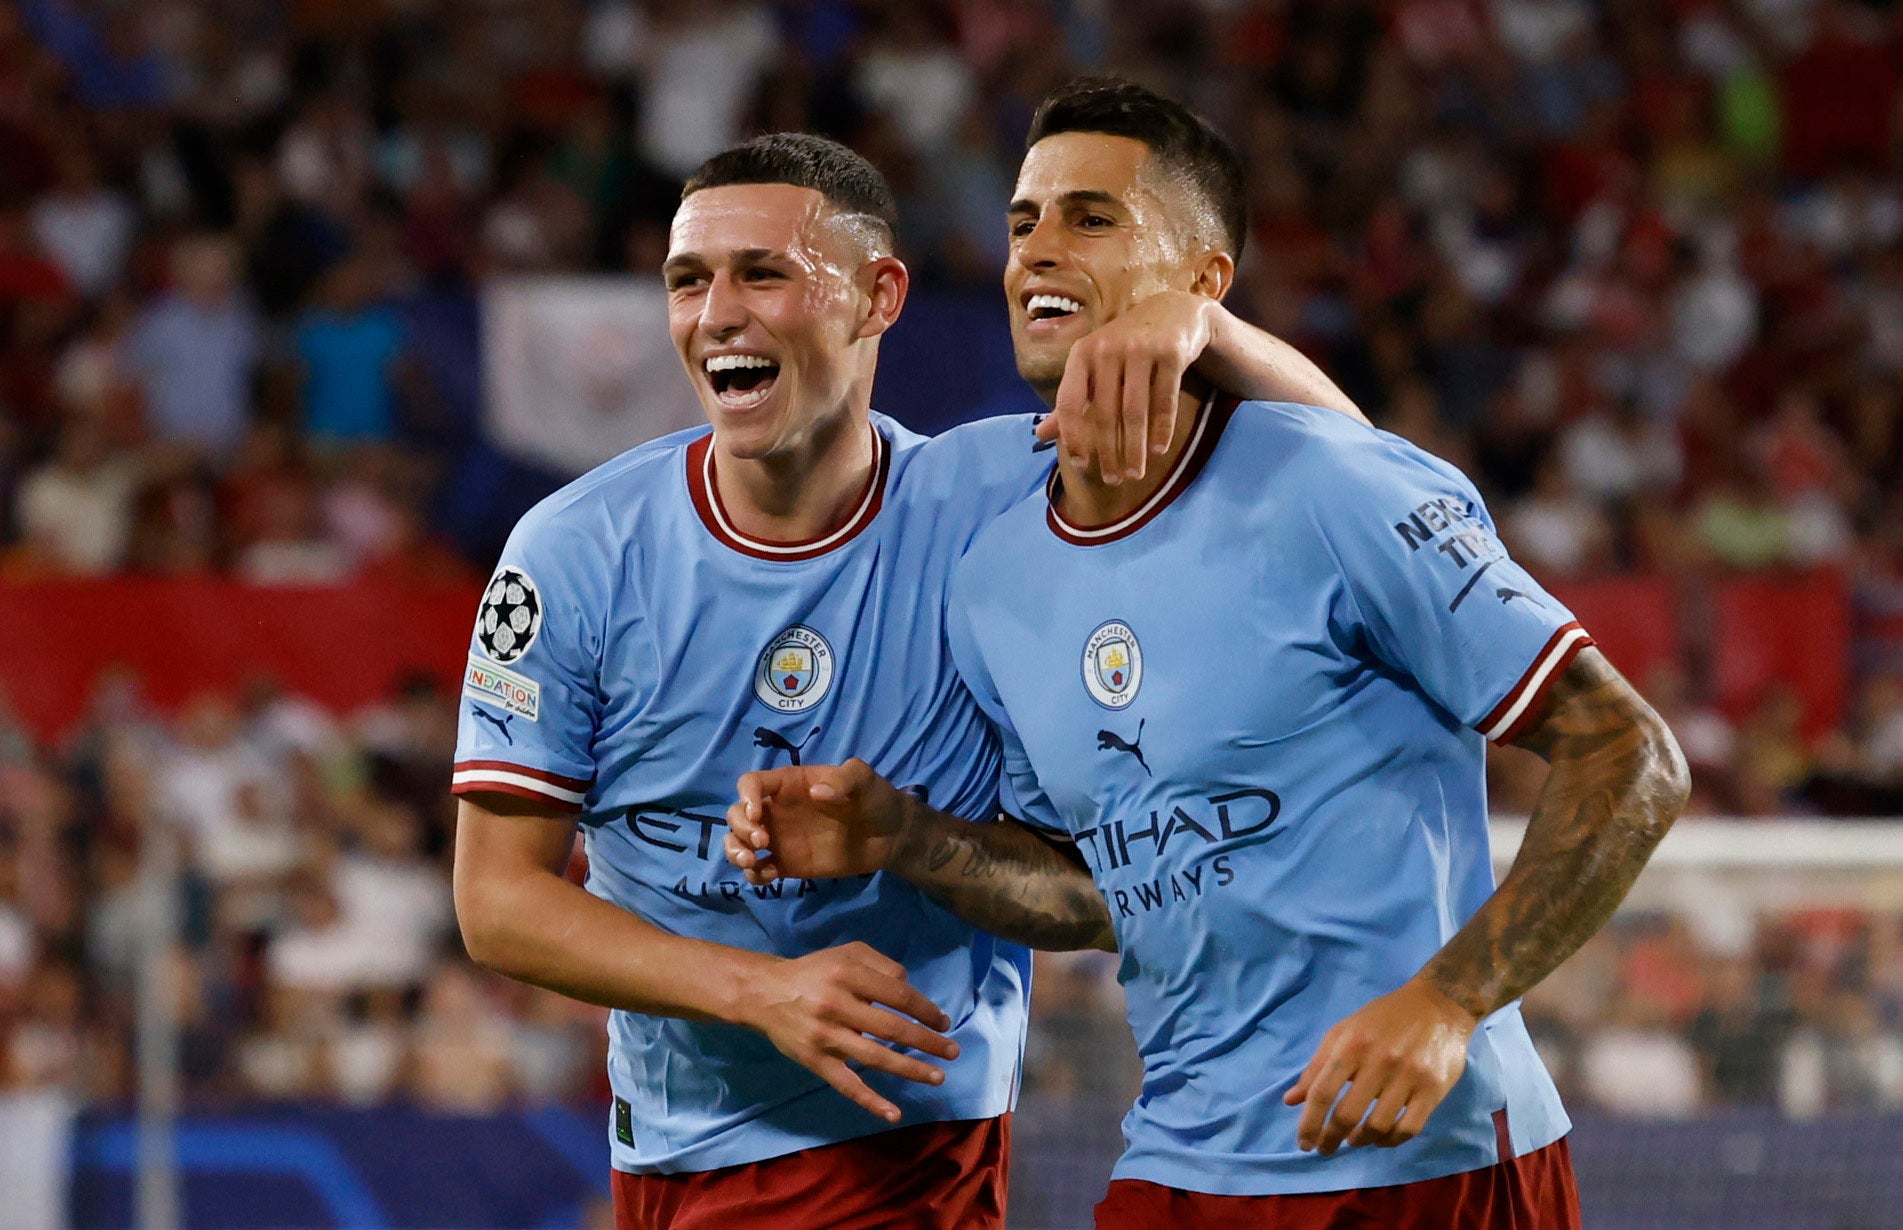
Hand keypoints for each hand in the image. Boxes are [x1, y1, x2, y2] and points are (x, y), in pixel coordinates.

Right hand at [726, 759, 910, 883]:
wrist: (891, 834)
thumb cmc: (875, 797)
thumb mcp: (864, 778)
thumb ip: (844, 779)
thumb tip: (816, 793)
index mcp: (789, 784)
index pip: (751, 783)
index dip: (746, 796)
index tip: (757, 813)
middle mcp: (777, 810)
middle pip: (736, 814)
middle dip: (740, 828)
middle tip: (763, 841)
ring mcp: (780, 839)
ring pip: (739, 843)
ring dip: (735, 851)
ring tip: (752, 862)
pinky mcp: (787, 865)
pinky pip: (758, 870)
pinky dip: (754, 875)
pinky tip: (771, 876)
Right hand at [736, 941, 959, 1122]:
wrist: (765, 993)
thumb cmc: (815, 972)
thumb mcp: (847, 953)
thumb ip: (882, 964)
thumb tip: (909, 988)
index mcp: (848, 975)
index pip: (897, 995)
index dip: (925, 1009)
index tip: (943, 1021)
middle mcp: (838, 1005)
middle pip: (891, 1027)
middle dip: (927, 1041)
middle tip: (953, 1051)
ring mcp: (826, 1037)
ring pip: (875, 1057)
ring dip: (910, 1069)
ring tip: (938, 1076)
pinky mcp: (816, 1061)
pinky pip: (847, 1085)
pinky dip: (871, 1101)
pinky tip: (894, 1113)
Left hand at [1032, 291, 1216, 484]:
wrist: (1171, 313)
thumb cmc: (1125, 348)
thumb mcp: (1094, 367)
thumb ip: (1072, 401)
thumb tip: (1039, 436)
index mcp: (1082, 353)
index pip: (1069, 401)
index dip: (1072, 436)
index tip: (1081, 465)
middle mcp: (1107, 348)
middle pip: (1104, 412)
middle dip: (1108, 452)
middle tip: (1113, 480)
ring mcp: (1140, 348)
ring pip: (1134, 411)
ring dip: (1134, 448)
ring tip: (1136, 474)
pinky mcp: (1170, 353)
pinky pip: (1164, 400)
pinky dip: (1161, 429)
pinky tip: (1159, 451)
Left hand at [1283, 979, 1478, 1154]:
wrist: (1439, 1005)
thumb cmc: (1384, 1018)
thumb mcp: (1344, 1031)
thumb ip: (1317, 1066)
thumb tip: (1291, 1100)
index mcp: (1352, 1044)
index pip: (1323, 1092)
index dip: (1309, 1122)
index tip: (1304, 1142)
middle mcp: (1379, 1061)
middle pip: (1348, 1114)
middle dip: (1331, 1138)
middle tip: (1325, 1149)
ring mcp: (1409, 1077)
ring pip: (1378, 1126)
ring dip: (1360, 1141)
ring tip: (1352, 1141)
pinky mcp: (1433, 1089)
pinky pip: (1409, 1128)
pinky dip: (1390, 1141)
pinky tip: (1380, 1139)